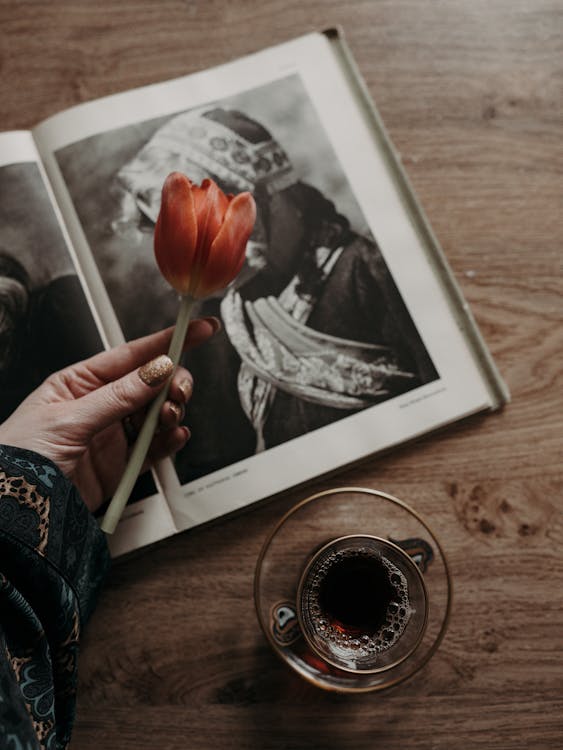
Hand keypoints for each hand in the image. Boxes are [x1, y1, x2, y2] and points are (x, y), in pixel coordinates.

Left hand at [0, 318, 218, 511]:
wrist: (18, 508)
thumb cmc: (22, 457)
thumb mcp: (69, 419)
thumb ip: (118, 396)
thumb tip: (156, 370)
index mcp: (80, 382)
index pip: (131, 354)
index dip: (168, 341)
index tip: (200, 329)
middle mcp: (100, 404)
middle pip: (152, 383)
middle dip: (173, 383)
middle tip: (179, 390)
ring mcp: (113, 433)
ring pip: (158, 413)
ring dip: (171, 412)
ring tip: (169, 418)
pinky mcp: (124, 462)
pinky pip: (157, 446)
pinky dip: (171, 440)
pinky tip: (175, 436)